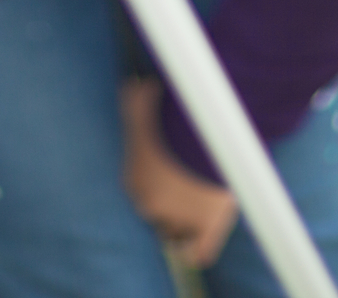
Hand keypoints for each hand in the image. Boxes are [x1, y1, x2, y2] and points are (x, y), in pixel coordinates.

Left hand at [120, 78, 238, 267]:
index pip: (138, 187)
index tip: (166, 170)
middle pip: (153, 211)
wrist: (202, 134)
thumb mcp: (143, 99)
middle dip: (166, 201)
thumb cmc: (170, 114)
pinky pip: (199, 251)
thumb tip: (130, 86)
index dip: (153, 179)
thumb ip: (134, 98)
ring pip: (175, 231)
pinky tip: (199, 248)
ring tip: (196, 207)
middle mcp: (150, 204)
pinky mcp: (207, 228)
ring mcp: (178, 219)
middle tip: (184, 185)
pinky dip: (197, 251)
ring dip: (182, 223)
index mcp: (134, 178)